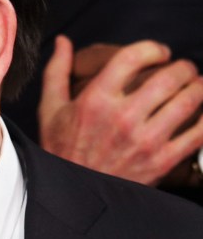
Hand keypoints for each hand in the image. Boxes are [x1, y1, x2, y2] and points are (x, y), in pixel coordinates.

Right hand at [38, 35, 202, 185]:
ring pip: (189, 100)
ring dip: (198, 86)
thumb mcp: (50, 110)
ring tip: (196, 84)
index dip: (153, 48)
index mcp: (95, 100)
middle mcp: (122, 117)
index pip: (133, 57)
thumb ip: (56, 72)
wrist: (72, 196)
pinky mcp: (162, 160)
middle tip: (182, 69)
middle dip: (182, 67)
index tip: (159, 53)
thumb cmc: (61, 150)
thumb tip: (63, 42)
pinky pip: (198, 133)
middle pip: (169, 76)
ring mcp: (145, 140)